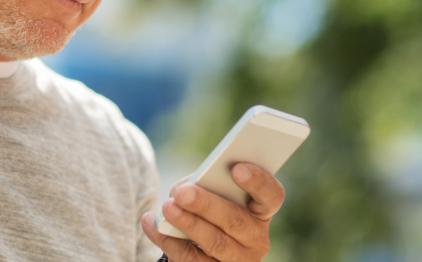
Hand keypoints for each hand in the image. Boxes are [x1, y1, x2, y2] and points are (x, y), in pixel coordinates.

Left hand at [141, 163, 284, 261]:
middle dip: (207, 205)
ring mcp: (237, 260)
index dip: (257, 182)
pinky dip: (168, 240)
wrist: (200, 247)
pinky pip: (191, 259)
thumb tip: (184, 189)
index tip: (236, 168)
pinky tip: (151, 224)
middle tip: (183, 192)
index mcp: (261, 211)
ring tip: (167, 208)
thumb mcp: (214, 195)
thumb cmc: (209, 209)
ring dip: (188, 224)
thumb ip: (206, 186)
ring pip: (215, 243)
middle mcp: (255, 239)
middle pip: (236, 221)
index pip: (270, 196)